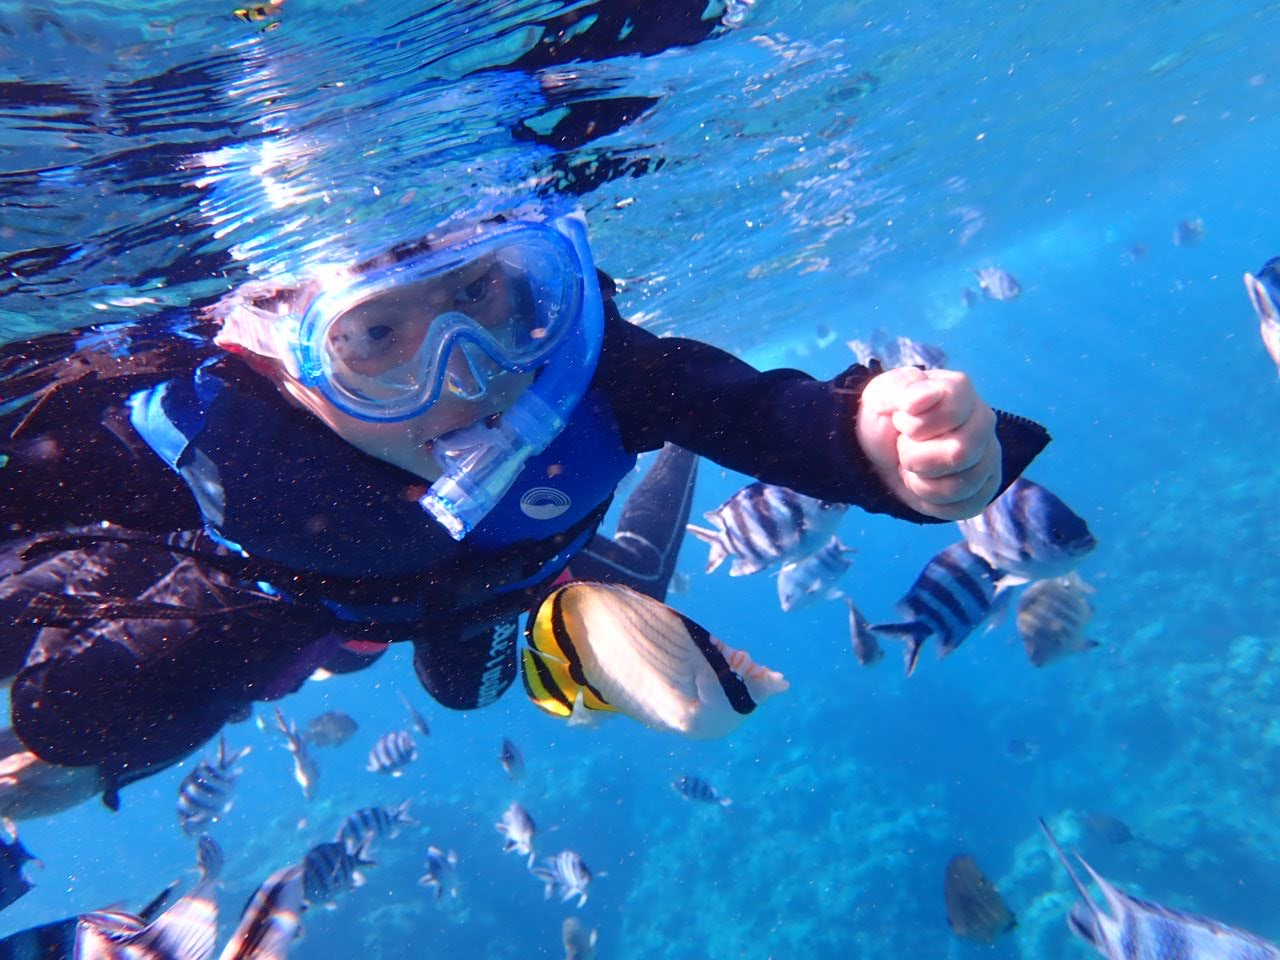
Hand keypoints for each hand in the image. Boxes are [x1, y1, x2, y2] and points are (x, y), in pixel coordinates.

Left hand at [855, 367, 1000, 520]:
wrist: (880, 448)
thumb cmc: (886, 416)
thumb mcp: (882, 394)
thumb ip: (903, 390)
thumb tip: (929, 395)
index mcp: (960, 391)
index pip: (949, 416)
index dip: (912, 425)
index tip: (900, 420)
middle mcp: (983, 422)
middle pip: (959, 454)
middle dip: (915, 457)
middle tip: (904, 448)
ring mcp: (989, 456)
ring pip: (960, 486)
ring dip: (920, 482)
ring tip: (913, 467)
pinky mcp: (984, 489)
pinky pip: (963, 508)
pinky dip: (932, 503)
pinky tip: (924, 485)